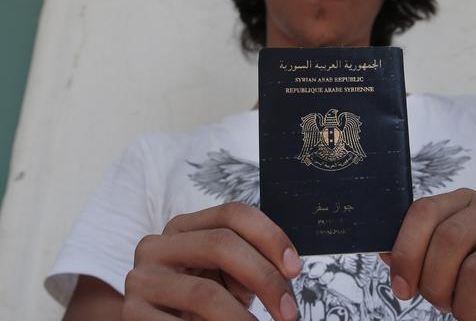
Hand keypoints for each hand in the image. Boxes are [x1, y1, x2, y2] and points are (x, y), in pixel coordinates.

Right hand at [122, 202, 301, 320]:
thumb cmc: (202, 304)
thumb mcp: (227, 277)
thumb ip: (251, 264)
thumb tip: (288, 270)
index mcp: (185, 227)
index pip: (234, 213)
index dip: (270, 236)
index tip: (295, 269)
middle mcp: (158, 245)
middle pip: (222, 244)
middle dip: (264, 278)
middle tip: (288, 312)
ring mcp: (142, 278)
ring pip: (204, 293)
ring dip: (241, 319)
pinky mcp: (132, 313)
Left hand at [380, 188, 475, 320]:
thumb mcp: (450, 266)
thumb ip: (419, 255)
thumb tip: (381, 252)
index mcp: (465, 201)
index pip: (424, 211)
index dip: (406, 252)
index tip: (402, 288)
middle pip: (449, 239)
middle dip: (436, 284)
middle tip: (442, 306)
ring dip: (465, 307)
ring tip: (470, 316)